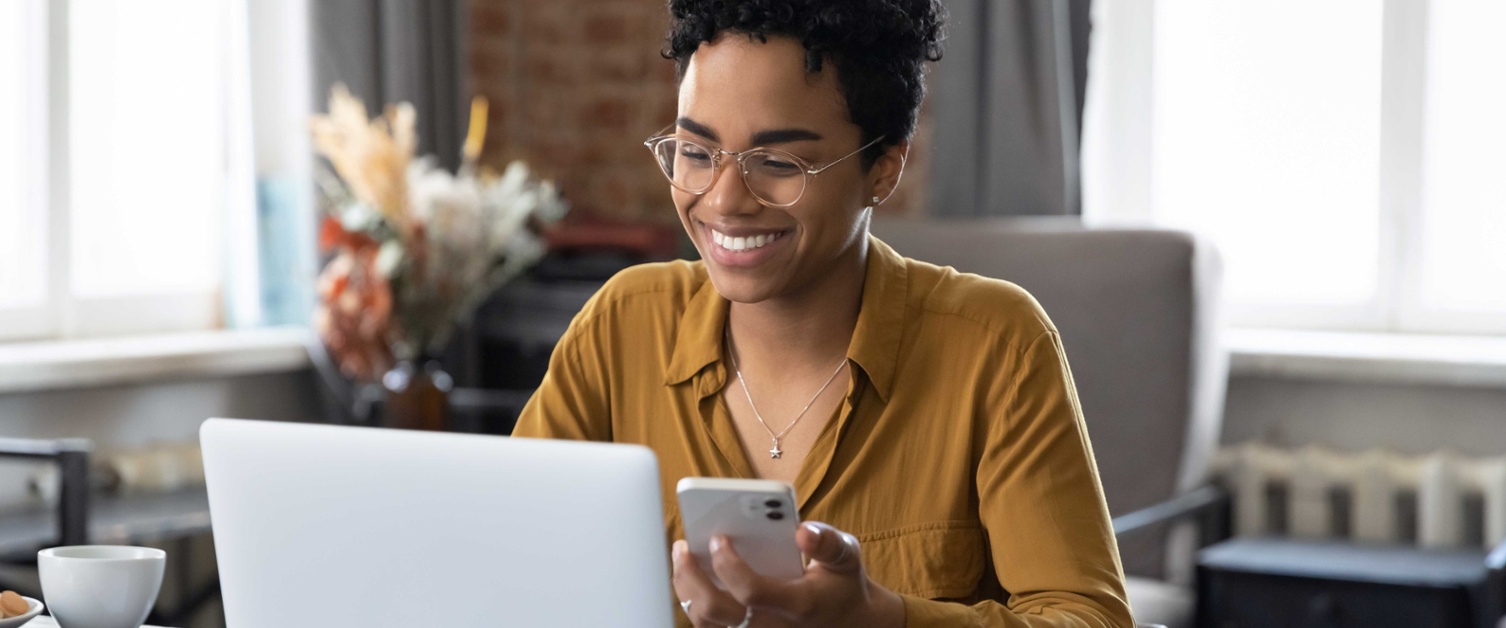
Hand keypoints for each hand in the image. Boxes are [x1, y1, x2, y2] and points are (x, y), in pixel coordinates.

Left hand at [672, 522, 905, 627]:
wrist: (849, 623)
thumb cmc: (841, 586)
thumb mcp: (845, 559)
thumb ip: (827, 542)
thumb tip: (802, 531)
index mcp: (798, 605)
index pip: (751, 591)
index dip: (729, 565)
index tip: (718, 538)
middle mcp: (773, 627)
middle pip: (715, 612)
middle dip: (691, 577)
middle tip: (683, 547)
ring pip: (706, 623)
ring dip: (687, 590)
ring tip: (682, 559)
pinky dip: (695, 604)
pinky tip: (692, 580)